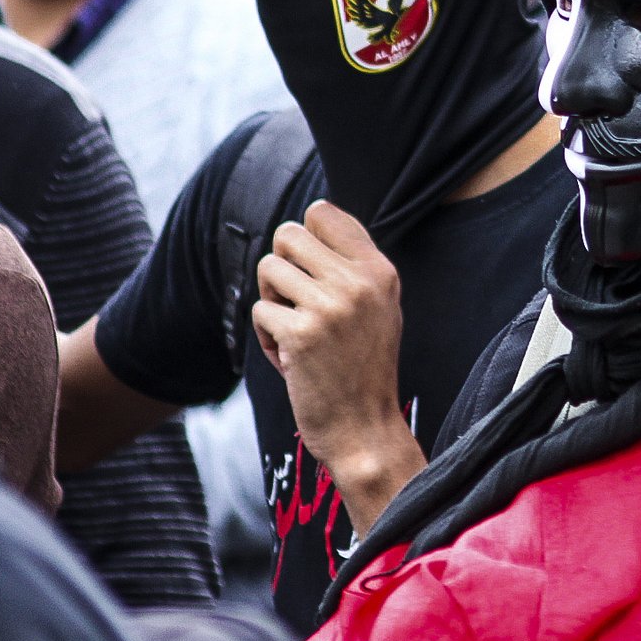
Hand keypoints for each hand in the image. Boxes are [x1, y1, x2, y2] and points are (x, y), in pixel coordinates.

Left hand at [250, 200, 423, 529]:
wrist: (364, 428)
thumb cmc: (362, 366)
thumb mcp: (378, 306)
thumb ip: (353, 264)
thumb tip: (314, 215)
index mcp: (380, 270)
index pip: (324, 212)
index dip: (305, 237)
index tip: (311, 269)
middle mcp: (360, 282)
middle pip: (287, 234)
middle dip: (282, 268)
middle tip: (298, 302)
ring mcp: (331, 306)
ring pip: (268, 269)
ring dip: (271, 302)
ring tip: (295, 331)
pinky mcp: (302, 333)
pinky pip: (260, 311)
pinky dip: (266, 337)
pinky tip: (290, 358)